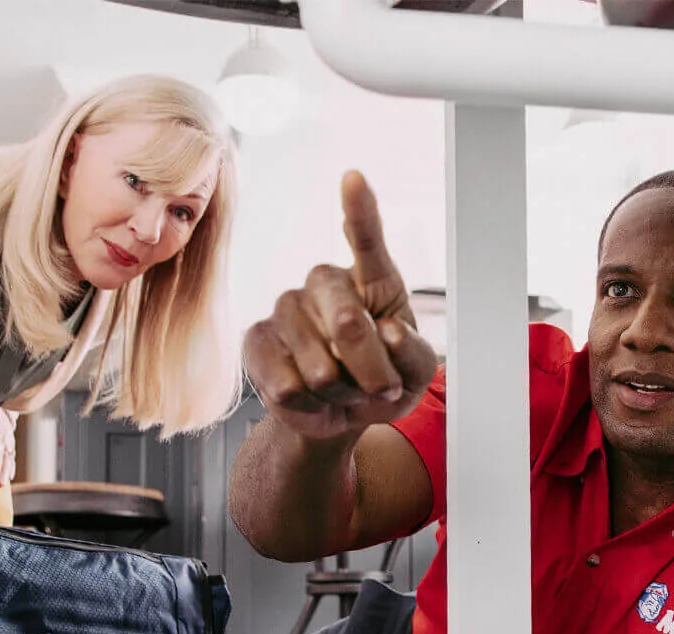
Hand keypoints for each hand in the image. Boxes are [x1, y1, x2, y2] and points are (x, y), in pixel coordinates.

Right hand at [243, 171, 437, 441]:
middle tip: (383, 388)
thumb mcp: (416, 373)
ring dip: (342, 394)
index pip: (367, 240)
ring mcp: (287, 308)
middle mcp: (326, 283)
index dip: (360, 210)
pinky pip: (288, 385)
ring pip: (320, 367)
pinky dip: (310, 406)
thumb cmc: (384, 381)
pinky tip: (312, 397)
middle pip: (348, 324)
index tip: (354, 178)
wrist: (339, 415)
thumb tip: (389, 332)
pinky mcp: (257, 340)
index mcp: (372, 280)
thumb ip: (415, 354)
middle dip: (373, 371)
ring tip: (343, 389)